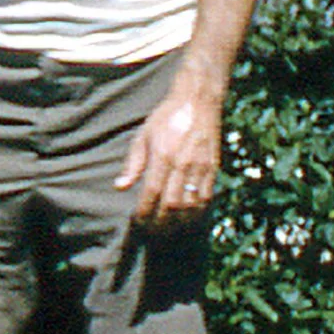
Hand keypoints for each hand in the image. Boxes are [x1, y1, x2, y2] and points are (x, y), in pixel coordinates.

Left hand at [115, 87, 219, 227]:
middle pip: (172, 204)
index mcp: (163, 155)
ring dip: (178, 222)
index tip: (138, 221)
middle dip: (160, 222)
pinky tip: (187, 219)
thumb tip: (120, 186)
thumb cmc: (166, 118)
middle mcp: (183, 164)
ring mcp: (200, 167)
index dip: (144, 211)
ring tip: (167, 229)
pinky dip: (196, 212)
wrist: (198, 102)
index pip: (152, 192)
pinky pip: (206, 197)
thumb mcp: (143, 136)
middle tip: (151, 231)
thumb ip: (133, 164)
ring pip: (190, 205)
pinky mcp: (213, 168)